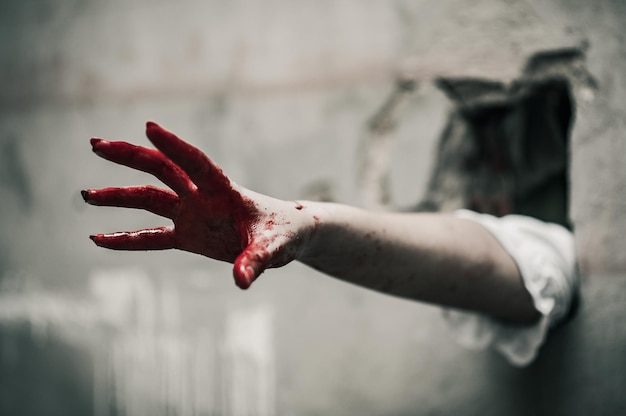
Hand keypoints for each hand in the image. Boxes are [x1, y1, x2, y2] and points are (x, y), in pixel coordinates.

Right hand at [83, 122, 315, 288]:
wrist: (286, 237)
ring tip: (86, 195)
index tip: (149, 127)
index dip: (174, 146)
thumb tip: (239, 280)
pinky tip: (99, 239)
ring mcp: (193, 215)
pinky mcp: (190, 236)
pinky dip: (127, 239)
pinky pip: (152, 237)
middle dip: (130, 157)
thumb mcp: (276, 247)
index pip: (196, 163)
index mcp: (225, 191)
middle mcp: (203, 198)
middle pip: (161, 171)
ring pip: (149, 200)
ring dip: (119, 196)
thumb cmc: (285, 233)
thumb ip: (257, 261)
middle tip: (96, 145)